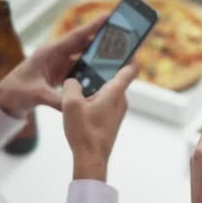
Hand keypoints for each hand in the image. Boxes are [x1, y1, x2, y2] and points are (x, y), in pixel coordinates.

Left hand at [0, 15, 106, 117]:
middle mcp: (55, 55)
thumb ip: (58, 99)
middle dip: (100, 38)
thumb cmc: (15, 92)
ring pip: (82, 56)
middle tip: (119, 33)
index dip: (91, 27)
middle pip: (82, 44)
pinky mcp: (60, 73)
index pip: (75, 37)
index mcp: (49, 52)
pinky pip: (79, 68)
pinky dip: (90, 70)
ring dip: (97, 55)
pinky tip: (102, 72)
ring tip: (115, 53)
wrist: (5, 99)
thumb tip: (76, 103)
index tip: (106, 16)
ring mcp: (58, 64)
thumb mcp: (37, 95)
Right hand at [61, 64, 137, 181]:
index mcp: (115, 92)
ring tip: (81, 74)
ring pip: (109, 90)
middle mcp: (121, 100)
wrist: (92, 159)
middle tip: (94, 53)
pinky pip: (106, 101)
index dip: (130, 54)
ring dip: (98, 82)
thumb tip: (72, 80)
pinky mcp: (111, 119)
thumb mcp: (71, 104)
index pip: (130, 68)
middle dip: (106, 65)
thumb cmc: (84, 132)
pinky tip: (81, 97)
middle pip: (117, 77)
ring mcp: (117, 111)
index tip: (127, 43)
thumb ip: (71, 85)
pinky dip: (96, 95)